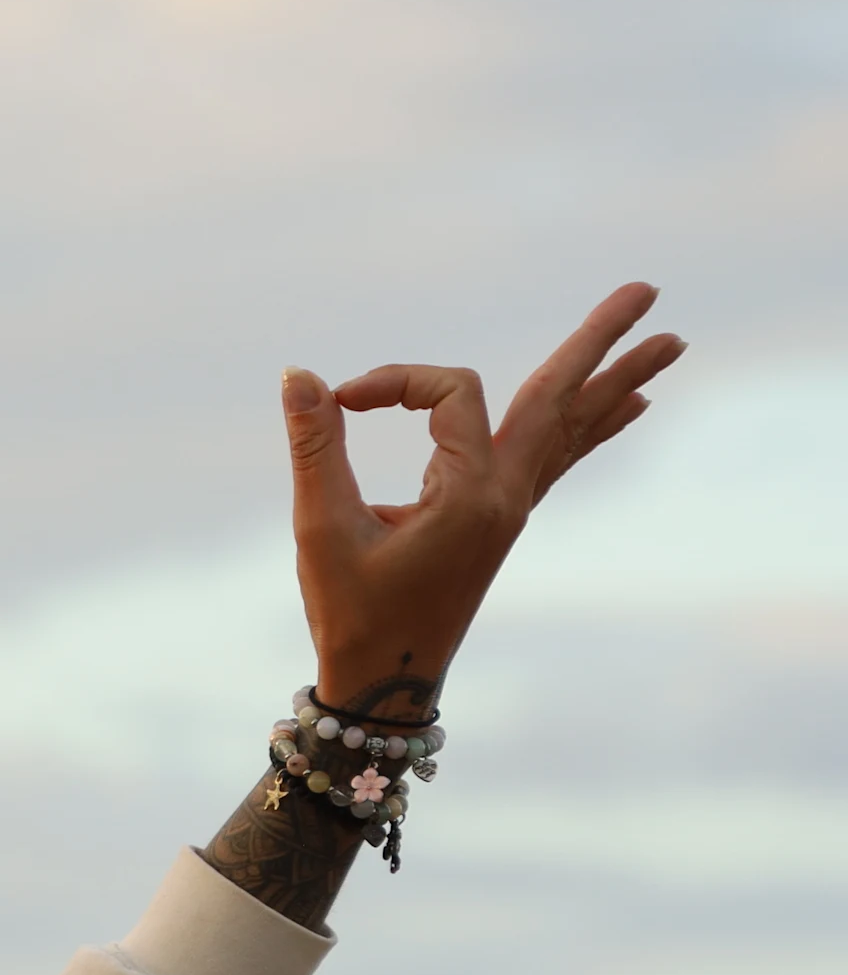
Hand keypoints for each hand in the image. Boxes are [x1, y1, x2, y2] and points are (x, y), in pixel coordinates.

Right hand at [283, 282, 680, 712]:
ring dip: (618, 380)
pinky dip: (598, 425)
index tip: (339, 402)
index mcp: (469, 496)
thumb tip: (300, 376)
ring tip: (674, 341)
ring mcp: (512, 509)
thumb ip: (315, 448)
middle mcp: (506, 497)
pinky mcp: (503, 520)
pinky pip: (563, 457)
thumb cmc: (351, 612)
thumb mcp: (322, 529)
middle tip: (649, 289)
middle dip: (602, 341)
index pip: (452, 396)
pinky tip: (634, 403)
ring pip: (574, 428)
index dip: (396, 382)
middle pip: (562, 399)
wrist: (384, 685)